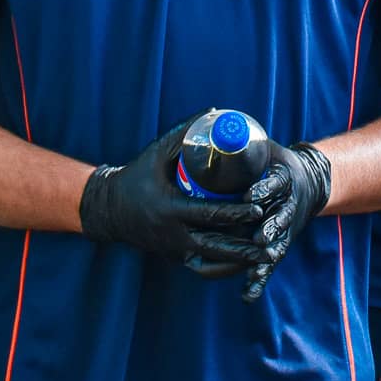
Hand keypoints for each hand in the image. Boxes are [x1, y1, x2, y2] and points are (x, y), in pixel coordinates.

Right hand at [77, 115, 268, 269]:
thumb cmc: (136, 175)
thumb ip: (185, 133)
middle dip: (244, 248)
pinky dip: (222, 269)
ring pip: (210, 262)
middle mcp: (172, 234)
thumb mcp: (156, 153)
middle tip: (272, 243)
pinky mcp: (174, 257)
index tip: (260, 208)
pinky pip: (201, 268)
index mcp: (170, 209)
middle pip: (215, 246)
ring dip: (238, 262)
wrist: (108, 209)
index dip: (236, 213)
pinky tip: (243, 265)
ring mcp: (173, 249)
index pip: (209, 214)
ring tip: (266, 257)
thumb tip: (217, 111)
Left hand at [237, 141, 334, 302]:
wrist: (308, 184)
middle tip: (260, 235)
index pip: (276, 184)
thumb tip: (209, 114)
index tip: (251, 195)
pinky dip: (258, 279)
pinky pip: (267, 265)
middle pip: (281, 218)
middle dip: (271, 227)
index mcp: (284, 180)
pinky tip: (248, 294)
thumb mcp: (266, 148)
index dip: (264, 190)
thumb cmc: (276, 164)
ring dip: (266, 256)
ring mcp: (285, 228)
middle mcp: (287, 206)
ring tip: (257, 265)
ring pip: (276, 244)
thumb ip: (241, 141)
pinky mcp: (277, 245)